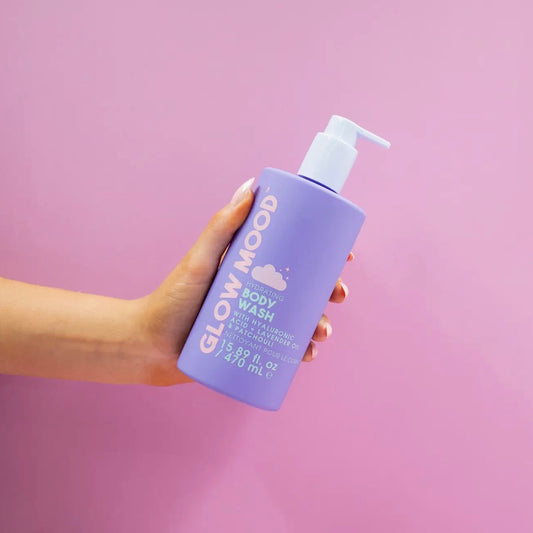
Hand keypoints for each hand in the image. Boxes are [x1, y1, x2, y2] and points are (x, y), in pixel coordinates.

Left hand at [136, 178, 353, 385]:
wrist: (148, 348)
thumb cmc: (171, 299)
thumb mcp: (200, 260)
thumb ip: (222, 226)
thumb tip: (251, 186)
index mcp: (252, 269)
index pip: (294, 257)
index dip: (324, 256)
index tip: (344, 256)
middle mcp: (259, 293)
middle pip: (305, 289)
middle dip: (329, 292)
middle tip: (338, 296)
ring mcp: (257, 321)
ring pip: (300, 320)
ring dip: (320, 324)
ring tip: (321, 333)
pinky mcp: (251, 347)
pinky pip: (285, 349)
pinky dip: (302, 351)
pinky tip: (308, 354)